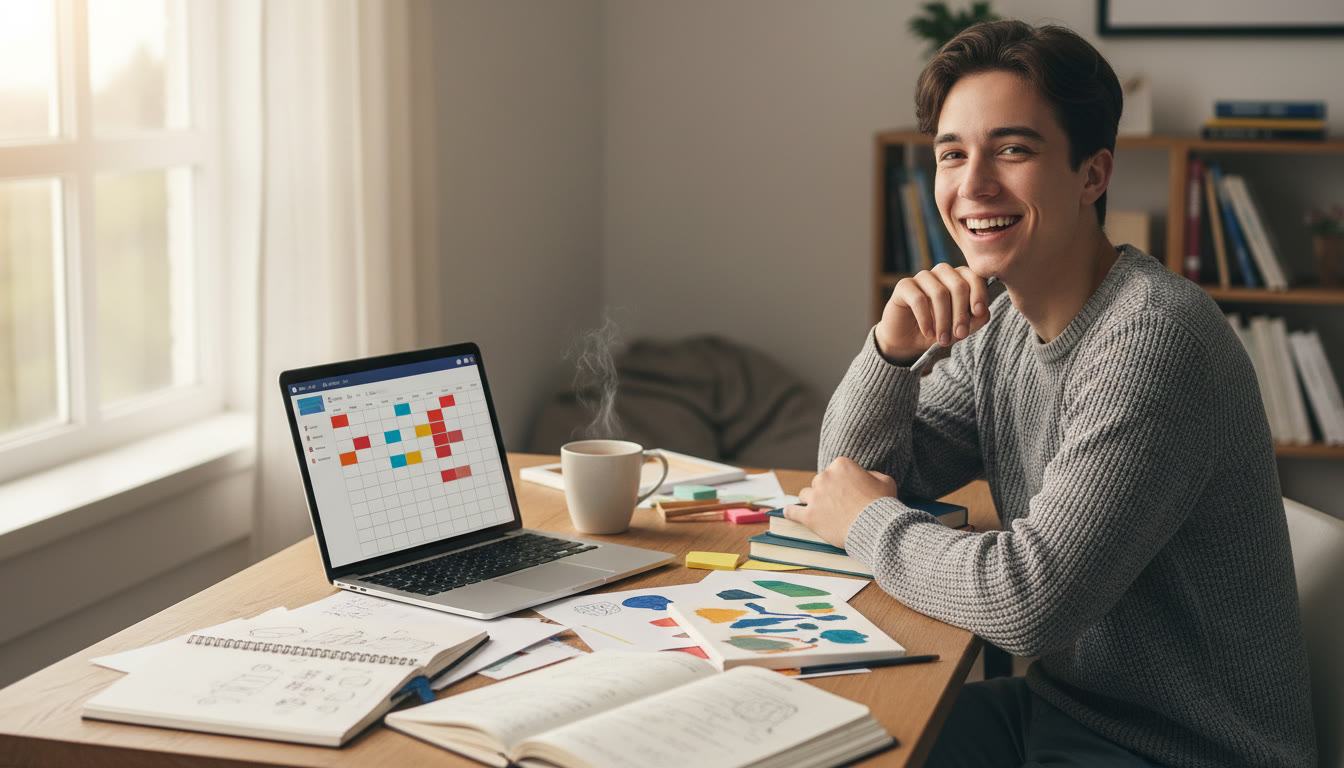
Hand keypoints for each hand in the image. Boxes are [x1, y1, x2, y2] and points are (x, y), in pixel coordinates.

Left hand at [783, 457, 898, 548]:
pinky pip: (792, 511)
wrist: (877, 528)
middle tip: (838, 505)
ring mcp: (815, 497)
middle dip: (826, 492)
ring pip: (806, 495)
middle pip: (819, 482)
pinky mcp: (809, 516)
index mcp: (841, 465)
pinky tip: (789, 513)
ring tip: (822, 512)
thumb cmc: (883, 505)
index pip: (834, 471)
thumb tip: (864, 476)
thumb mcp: (885, 481)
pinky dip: (790, 512)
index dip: (841, 483)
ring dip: (812, 501)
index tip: (848, 493)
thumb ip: (871, 474)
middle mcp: (825, 477)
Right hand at [876, 264, 992, 363]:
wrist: (907, 341)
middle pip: (958, 285)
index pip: (974, 277)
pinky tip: (928, 333)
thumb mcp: (959, 329)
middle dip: (961, 313)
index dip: (979, 294)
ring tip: (943, 339)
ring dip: (943, 320)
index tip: (978, 313)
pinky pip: (918, 299)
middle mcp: (941, 273)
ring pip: (939, 293)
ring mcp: (922, 277)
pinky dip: (926, 319)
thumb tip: (983, 312)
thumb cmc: (937, 331)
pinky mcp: (904, 286)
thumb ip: (975, 320)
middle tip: (960, 335)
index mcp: (959, 278)